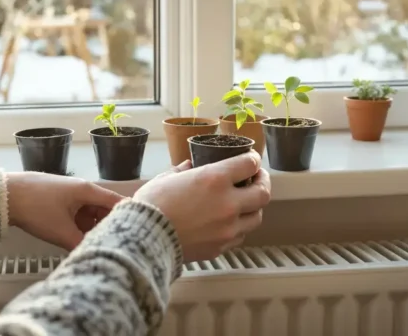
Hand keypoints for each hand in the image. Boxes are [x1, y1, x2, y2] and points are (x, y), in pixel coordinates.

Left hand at [6, 172, 123, 249]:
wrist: (5, 196)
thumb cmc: (35, 208)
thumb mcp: (61, 232)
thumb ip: (81, 244)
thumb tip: (94, 254)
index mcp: (88, 191)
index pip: (117, 203)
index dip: (126, 217)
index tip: (134, 233)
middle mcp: (82, 189)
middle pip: (103, 209)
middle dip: (106, 227)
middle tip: (108, 245)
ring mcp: (69, 194)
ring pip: (89, 212)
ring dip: (91, 227)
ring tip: (91, 244)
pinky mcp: (58, 199)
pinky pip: (76, 213)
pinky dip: (78, 225)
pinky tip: (74, 239)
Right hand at [133, 152, 270, 261]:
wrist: (144, 240)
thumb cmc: (151, 205)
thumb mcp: (166, 178)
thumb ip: (183, 170)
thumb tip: (189, 166)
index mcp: (215, 179)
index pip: (249, 165)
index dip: (253, 160)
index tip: (251, 160)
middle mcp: (228, 203)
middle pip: (263, 193)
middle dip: (263, 182)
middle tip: (257, 179)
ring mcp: (227, 228)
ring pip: (256, 218)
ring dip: (254, 208)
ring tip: (246, 203)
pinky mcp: (220, 247)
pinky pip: (239, 236)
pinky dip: (238, 227)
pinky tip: (229, 223)